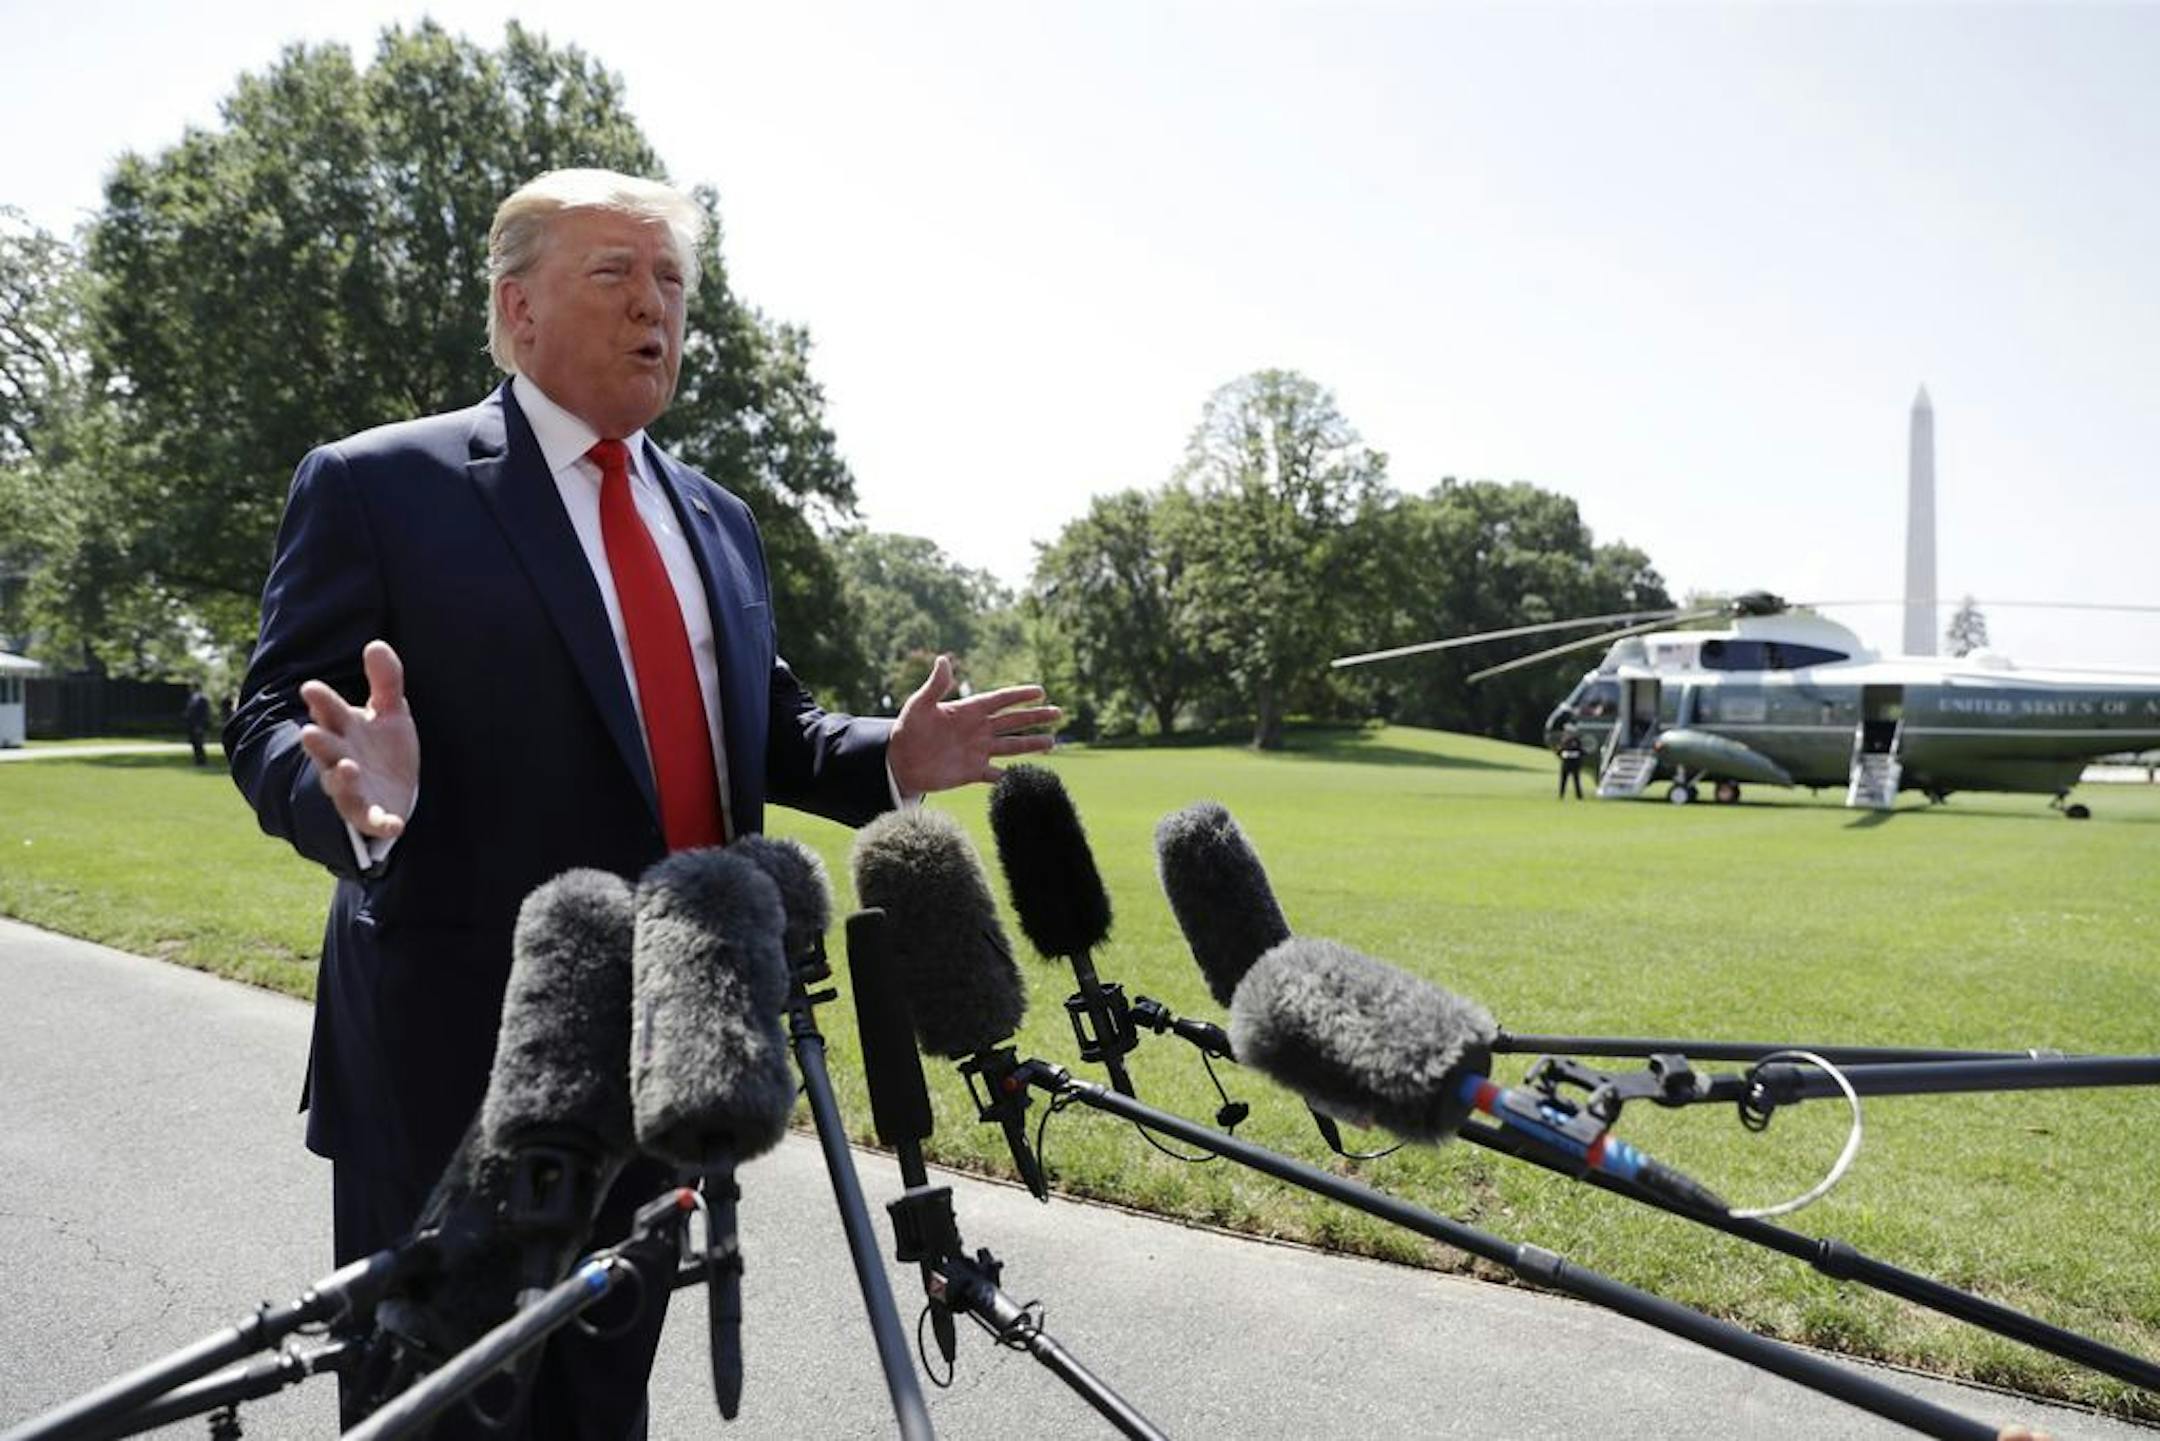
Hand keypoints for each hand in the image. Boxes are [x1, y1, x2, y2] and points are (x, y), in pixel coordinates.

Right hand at [298, 640, 418, 838]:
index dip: (321, 701)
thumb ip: (386, 680)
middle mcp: (341, 758)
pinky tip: (395, 823)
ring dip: (340, 778)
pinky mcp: (371, 814)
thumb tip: (376, 643)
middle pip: (326, 750)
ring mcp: (353, 788)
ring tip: (346, 766)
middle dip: (319, 742)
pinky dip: (380, 823)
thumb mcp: (391, 711)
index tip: (311, 689)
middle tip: (310, 732)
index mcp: (344, 730)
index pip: (328, 712)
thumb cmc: (385, 747)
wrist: (397, 789)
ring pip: (340, 784)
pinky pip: (371, 820)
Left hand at [887, 654, 1060, 794]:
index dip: (1020, 695)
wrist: (899, 762)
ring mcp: (978, 751)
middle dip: (1036, 717)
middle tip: (1058, 713)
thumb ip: (935, 686)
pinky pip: (997, 775)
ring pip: (1012, 747)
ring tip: (1052, 742)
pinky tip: (1028, 775)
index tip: (1040, 691)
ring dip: (1031, 744)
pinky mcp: (973, 772)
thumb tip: (943, 660)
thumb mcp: (919, 705)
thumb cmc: (907, 729)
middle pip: (1013, 722)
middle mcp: (978, 730)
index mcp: (969, 711)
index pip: (1000, 701)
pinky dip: (1012, 776)